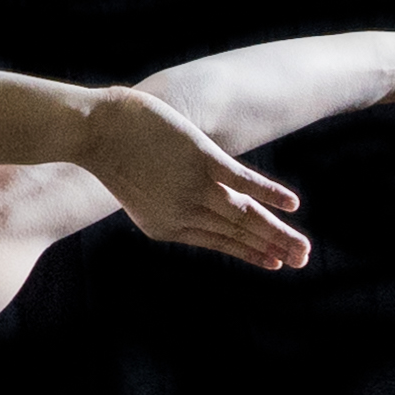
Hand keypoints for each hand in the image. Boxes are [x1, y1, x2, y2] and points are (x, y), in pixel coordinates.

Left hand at [80, 87, 309, 270]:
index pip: (218, 242)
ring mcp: (192, 187)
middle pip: (237, 233)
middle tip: (303, 261)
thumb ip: (169, 197)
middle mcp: (182, 212)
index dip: (249, 253)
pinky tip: (292, 204)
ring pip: (244, 215)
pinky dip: (269, 193)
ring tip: (303, 247)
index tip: (274, 263)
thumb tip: (194, 194)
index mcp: (166, 225)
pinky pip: (242, 181)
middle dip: (272, 248)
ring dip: (277, 232)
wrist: (90, 131)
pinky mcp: (200, 159)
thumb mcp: (139, 186)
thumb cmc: (111, 152)